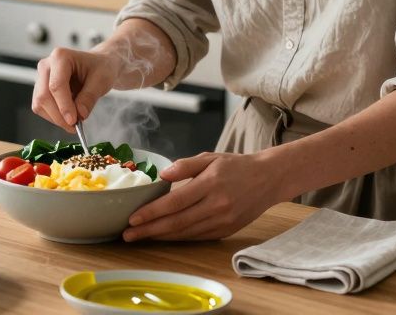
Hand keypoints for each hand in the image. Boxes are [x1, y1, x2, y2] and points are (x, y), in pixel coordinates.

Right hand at [31, 47, 119, 131]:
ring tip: (74, 121)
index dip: (64, 106)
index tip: (74, 121)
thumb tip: (80, 115)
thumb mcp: (102, 80)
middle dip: (58, 115)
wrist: (97, 66)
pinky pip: (41, 108)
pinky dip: (53, 116)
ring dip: (55, 118)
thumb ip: (89, 97)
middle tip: (75, 126)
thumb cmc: (100, 68)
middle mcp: (47, 65)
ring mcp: (41, 77)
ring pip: (39, 104)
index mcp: (61, 57)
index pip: (56, 85)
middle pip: (44, 96)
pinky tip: (68, 115)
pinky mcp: (40, 89)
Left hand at [123, 152, 288, 240]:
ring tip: (140, 237)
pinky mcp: (226, 231)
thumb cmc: (236, 166)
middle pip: (177, 222)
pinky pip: (197, 237)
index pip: (175, 202)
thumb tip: (162, 176)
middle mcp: (217, 205)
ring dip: (160, 237)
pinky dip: (178, 238)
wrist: (268, 179)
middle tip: (127, 234)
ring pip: (185, 233)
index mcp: (211, 184)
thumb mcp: (211, 157)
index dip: (152, 212)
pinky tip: (163, 236)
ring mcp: (223, 221)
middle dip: (149, 230)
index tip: (132, 218)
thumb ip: (185, 165)